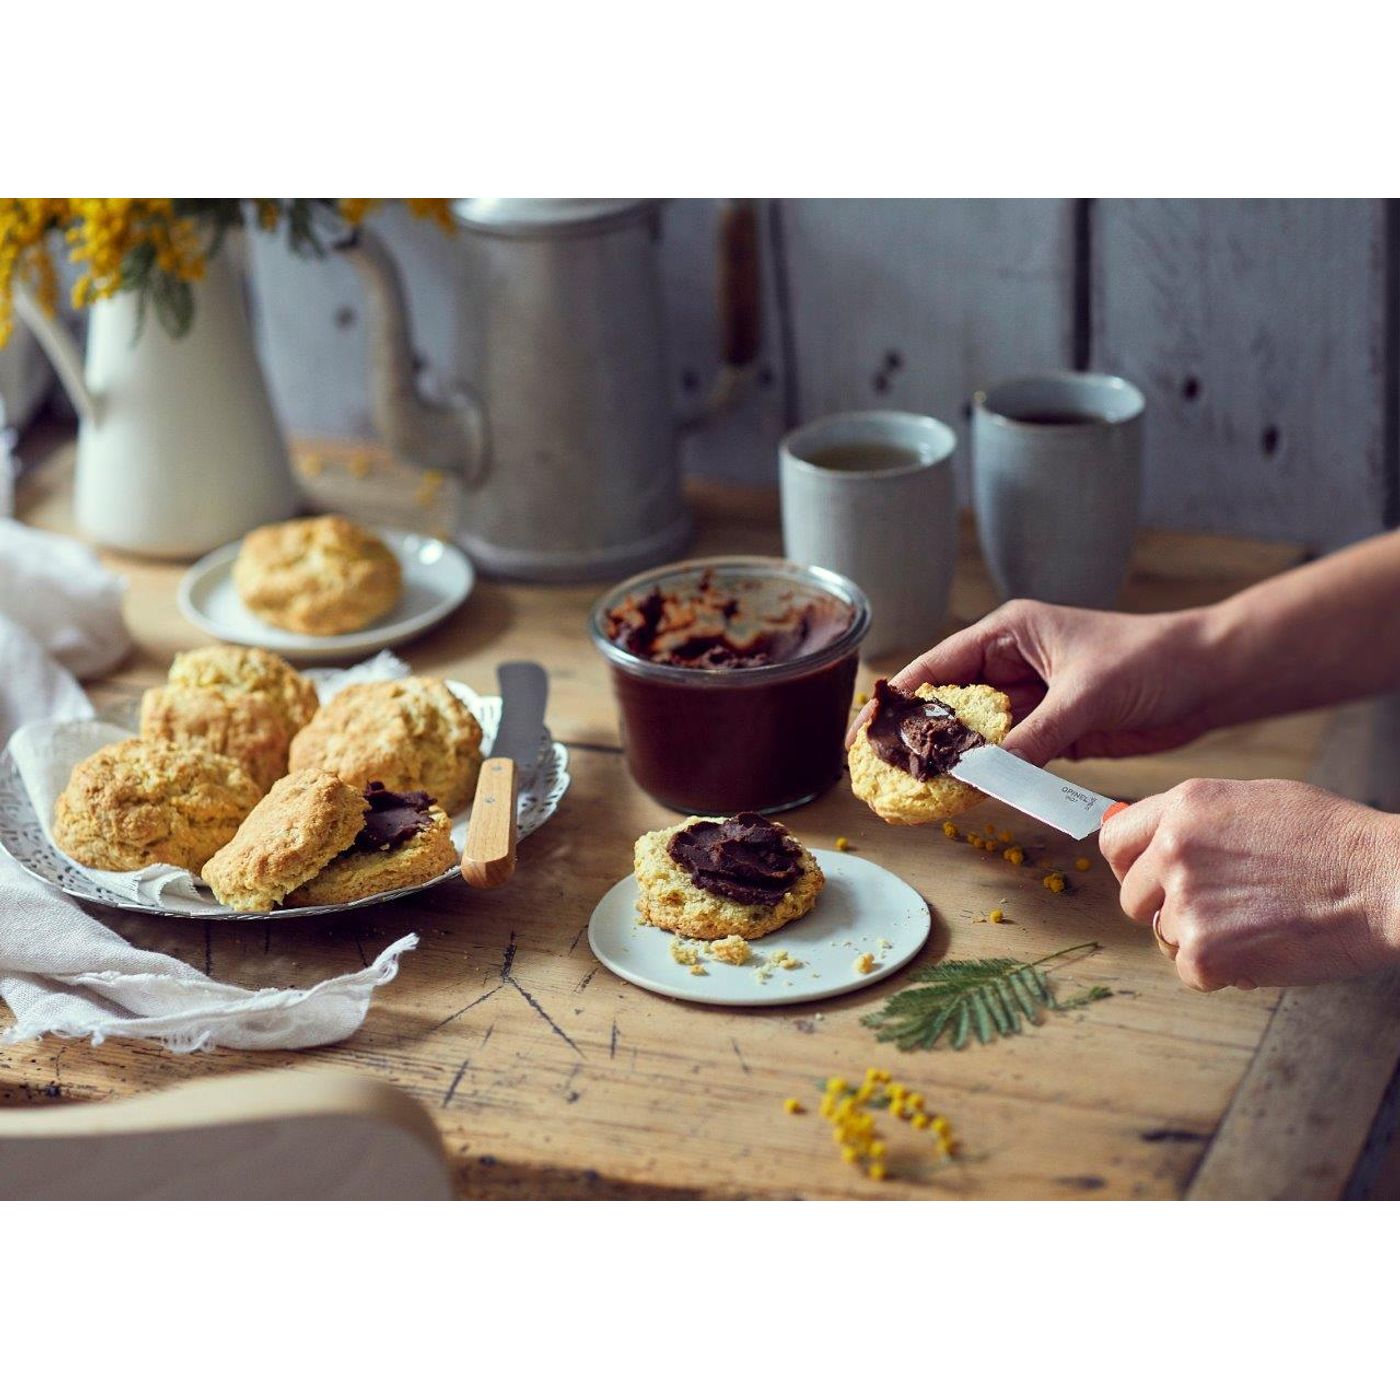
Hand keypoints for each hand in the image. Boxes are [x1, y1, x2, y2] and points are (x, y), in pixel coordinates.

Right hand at [847, 600, 1228, 766]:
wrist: (1209, 679)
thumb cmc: (1150, 661)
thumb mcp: (1085, 695)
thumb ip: (1031, 737)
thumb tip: (982, 776)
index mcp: (1007, 634)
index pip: (935, 667)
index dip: (897, 699)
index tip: (866, 731)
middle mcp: (1010, 666)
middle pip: (947, 705)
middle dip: (917, 737)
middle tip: (883, 773)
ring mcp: (1029, 702)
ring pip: (975, 737)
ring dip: (953, 763)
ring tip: (917, 794)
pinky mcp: (1051, 733)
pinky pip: (1007, 759)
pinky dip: (989, 778)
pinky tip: (967, 799)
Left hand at [1100, 778, 1399, 989]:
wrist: (1384, 882)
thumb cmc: (1332, 842)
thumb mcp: (1252, 802)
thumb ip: (1193, 821)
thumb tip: (1147, 837)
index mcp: (1183, 807)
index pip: (1113, 840)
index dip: (1129, 864)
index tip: (1147, 878)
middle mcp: (1173, 851)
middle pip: (1131, 896)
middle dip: (1165, 907)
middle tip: (1217, 909)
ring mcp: (1186, 902)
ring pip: (1163, 935)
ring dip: (1198, 938)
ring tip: (1255, 921)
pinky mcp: (1205, 953)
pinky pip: (1189, 971)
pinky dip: (1221, 970)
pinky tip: (1263, 945)